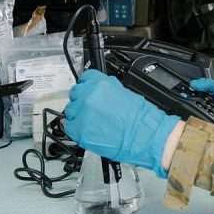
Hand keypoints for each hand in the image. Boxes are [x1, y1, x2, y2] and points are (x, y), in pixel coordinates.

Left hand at [64, 70, 179, 177]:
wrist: (144, 136)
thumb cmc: (139, 118)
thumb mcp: (125, 93)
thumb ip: (108, 89)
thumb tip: (100, 90)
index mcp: (101, 84)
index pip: (85, 78)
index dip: (87, 85)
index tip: (88, 90)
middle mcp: (89, 96)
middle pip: (75, 93)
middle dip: (82, 100)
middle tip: (91, 109)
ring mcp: (82, 113)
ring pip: (70, 110)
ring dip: (78, 115)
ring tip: (91, 121)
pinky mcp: (79, 131)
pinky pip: (69, 127)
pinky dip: (76, 129)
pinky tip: (88, 130)